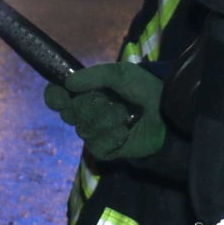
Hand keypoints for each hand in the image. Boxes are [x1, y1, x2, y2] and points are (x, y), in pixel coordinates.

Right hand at [44, 61, 165, 159]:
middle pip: (69, 112)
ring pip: (83, 129)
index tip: (64, 95)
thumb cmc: (145, 89)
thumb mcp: (121, 74)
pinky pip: (95, 146)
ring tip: (126, 115)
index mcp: (86, 92)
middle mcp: (87, 112)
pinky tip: (124, 132)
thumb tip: (68, 83)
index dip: (56, 97)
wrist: (167, 113)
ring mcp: (95, 132)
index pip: (57, 96)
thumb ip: (94, 76)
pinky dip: (111, 137)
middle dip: (92, 105)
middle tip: (113, 101)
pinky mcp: (105, 150)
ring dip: (107, 120)